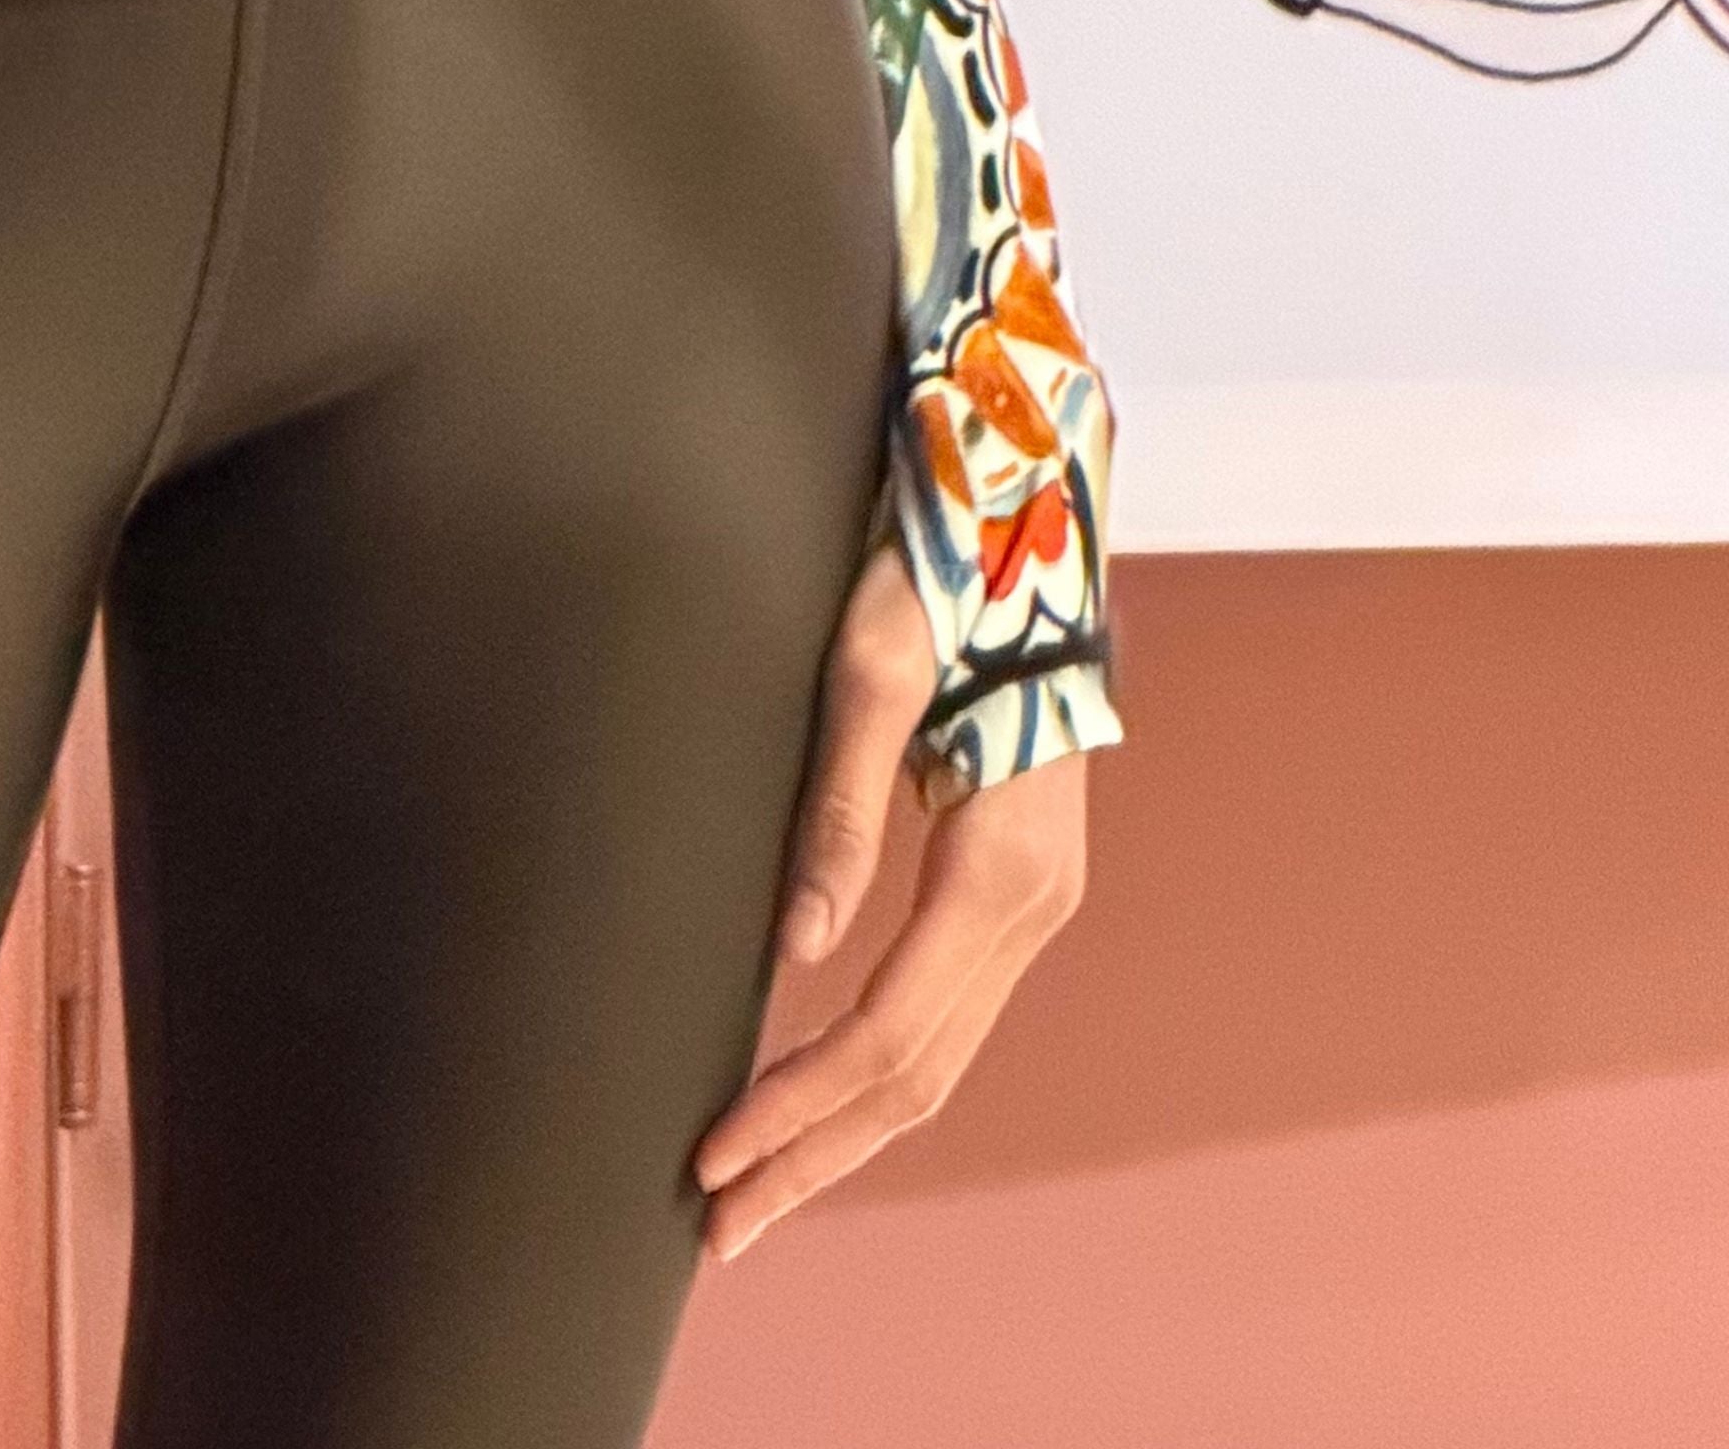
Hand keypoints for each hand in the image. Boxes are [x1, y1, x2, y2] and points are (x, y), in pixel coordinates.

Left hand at [691, 541, 1087, 1257]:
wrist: (1031, 517)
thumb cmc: (937, 570)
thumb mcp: (869, 665)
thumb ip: (836, 807)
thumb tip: (793, 951)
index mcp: (1003, 866)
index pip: (888, 1033)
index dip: (798, 1106)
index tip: (712, 1158)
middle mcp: (1034, 906)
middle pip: (917, 1077)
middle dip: (813, 1158)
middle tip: (711, 1229)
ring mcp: (1035, 906)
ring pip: (937, 1063)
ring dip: (843, 1136)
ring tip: (751, 1198)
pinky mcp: (1012, 892)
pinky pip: (943, 1017)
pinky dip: (876, 1080)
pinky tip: (818, 1109)